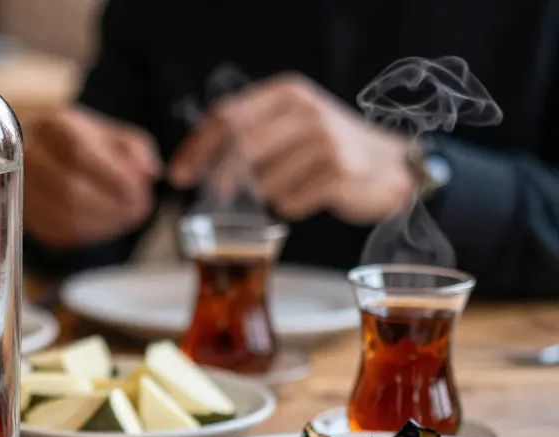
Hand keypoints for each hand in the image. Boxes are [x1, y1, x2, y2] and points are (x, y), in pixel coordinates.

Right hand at [24, 107, 160, 247]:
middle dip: (113, 204)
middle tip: (141, 209)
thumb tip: (151, 172)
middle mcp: (29, 155)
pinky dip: (90, 232)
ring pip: (63, 214)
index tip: (142, 188)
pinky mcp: (26, 214)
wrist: (39, 153)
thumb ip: (134, 148)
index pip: (80, 153)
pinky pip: (58, 231)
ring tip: (128, 218)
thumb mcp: (109, 133)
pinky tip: (107, 224)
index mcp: (53, 126)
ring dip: (104, 222)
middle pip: (70, 188)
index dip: (114, 177)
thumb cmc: (80, 142)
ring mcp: (22, 187)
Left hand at [168, 74, 415, 223]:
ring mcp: (325, 141)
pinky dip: (290, 207)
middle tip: (215, 195)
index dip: (197, 149)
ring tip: (292, 185)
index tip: (178, 175)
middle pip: (240, 149)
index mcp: (287, 94)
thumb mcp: (289, 126)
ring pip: (263, 183)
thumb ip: (246, 135)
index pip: (226, 117)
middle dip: (220, 177)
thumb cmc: (328, 149)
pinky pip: (289, 203)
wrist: (392, 166)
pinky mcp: (340, 173)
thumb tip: (192, 166)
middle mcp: (306, 111)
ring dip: (265, 195)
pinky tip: (310, 196)